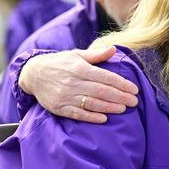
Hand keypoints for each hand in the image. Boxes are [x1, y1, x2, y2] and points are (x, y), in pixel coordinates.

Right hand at [19, 46, 138, 123]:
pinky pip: (77, 114)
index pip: (106, 77)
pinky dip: (91, 117)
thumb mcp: (77, 55)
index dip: (122, 84)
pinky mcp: (58, 107)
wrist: (33, 73)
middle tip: (134, 102)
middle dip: (120, 97)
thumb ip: (97, 55)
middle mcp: (74, 82)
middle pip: (102, 91)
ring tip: (123, 109)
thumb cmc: (61, 63)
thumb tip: (114, 49)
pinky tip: (104, 119)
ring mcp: (66, 96)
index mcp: (81, 69)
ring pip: (91, 103)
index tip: (135, 89)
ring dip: (109, 107)